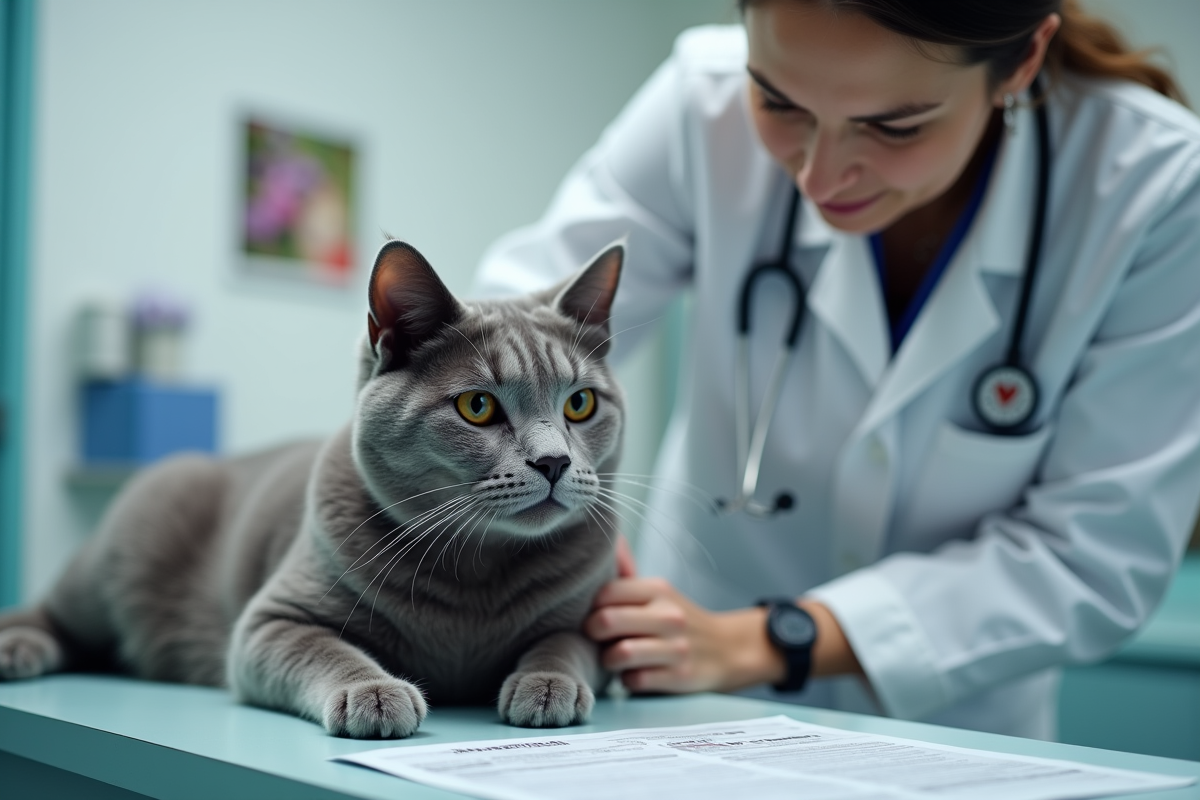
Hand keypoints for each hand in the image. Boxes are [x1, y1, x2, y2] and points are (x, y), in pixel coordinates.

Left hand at [585, 574, 783, 693]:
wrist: (726, 648)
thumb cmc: (678, 621)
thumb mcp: (659, 594)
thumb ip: (624, 587)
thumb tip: (583, 576)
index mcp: (657, 589)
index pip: (604, 592)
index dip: (590, 607)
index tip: (595, 615)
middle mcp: (668, 615)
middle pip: (606, 621)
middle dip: (592, 633)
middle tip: (597, 638)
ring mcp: (676, 647)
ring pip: (619, 654)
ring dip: (608, 660)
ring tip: (614, 659)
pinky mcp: (679, 676)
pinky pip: (635, 680)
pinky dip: (627, 680)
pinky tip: (634, 674)